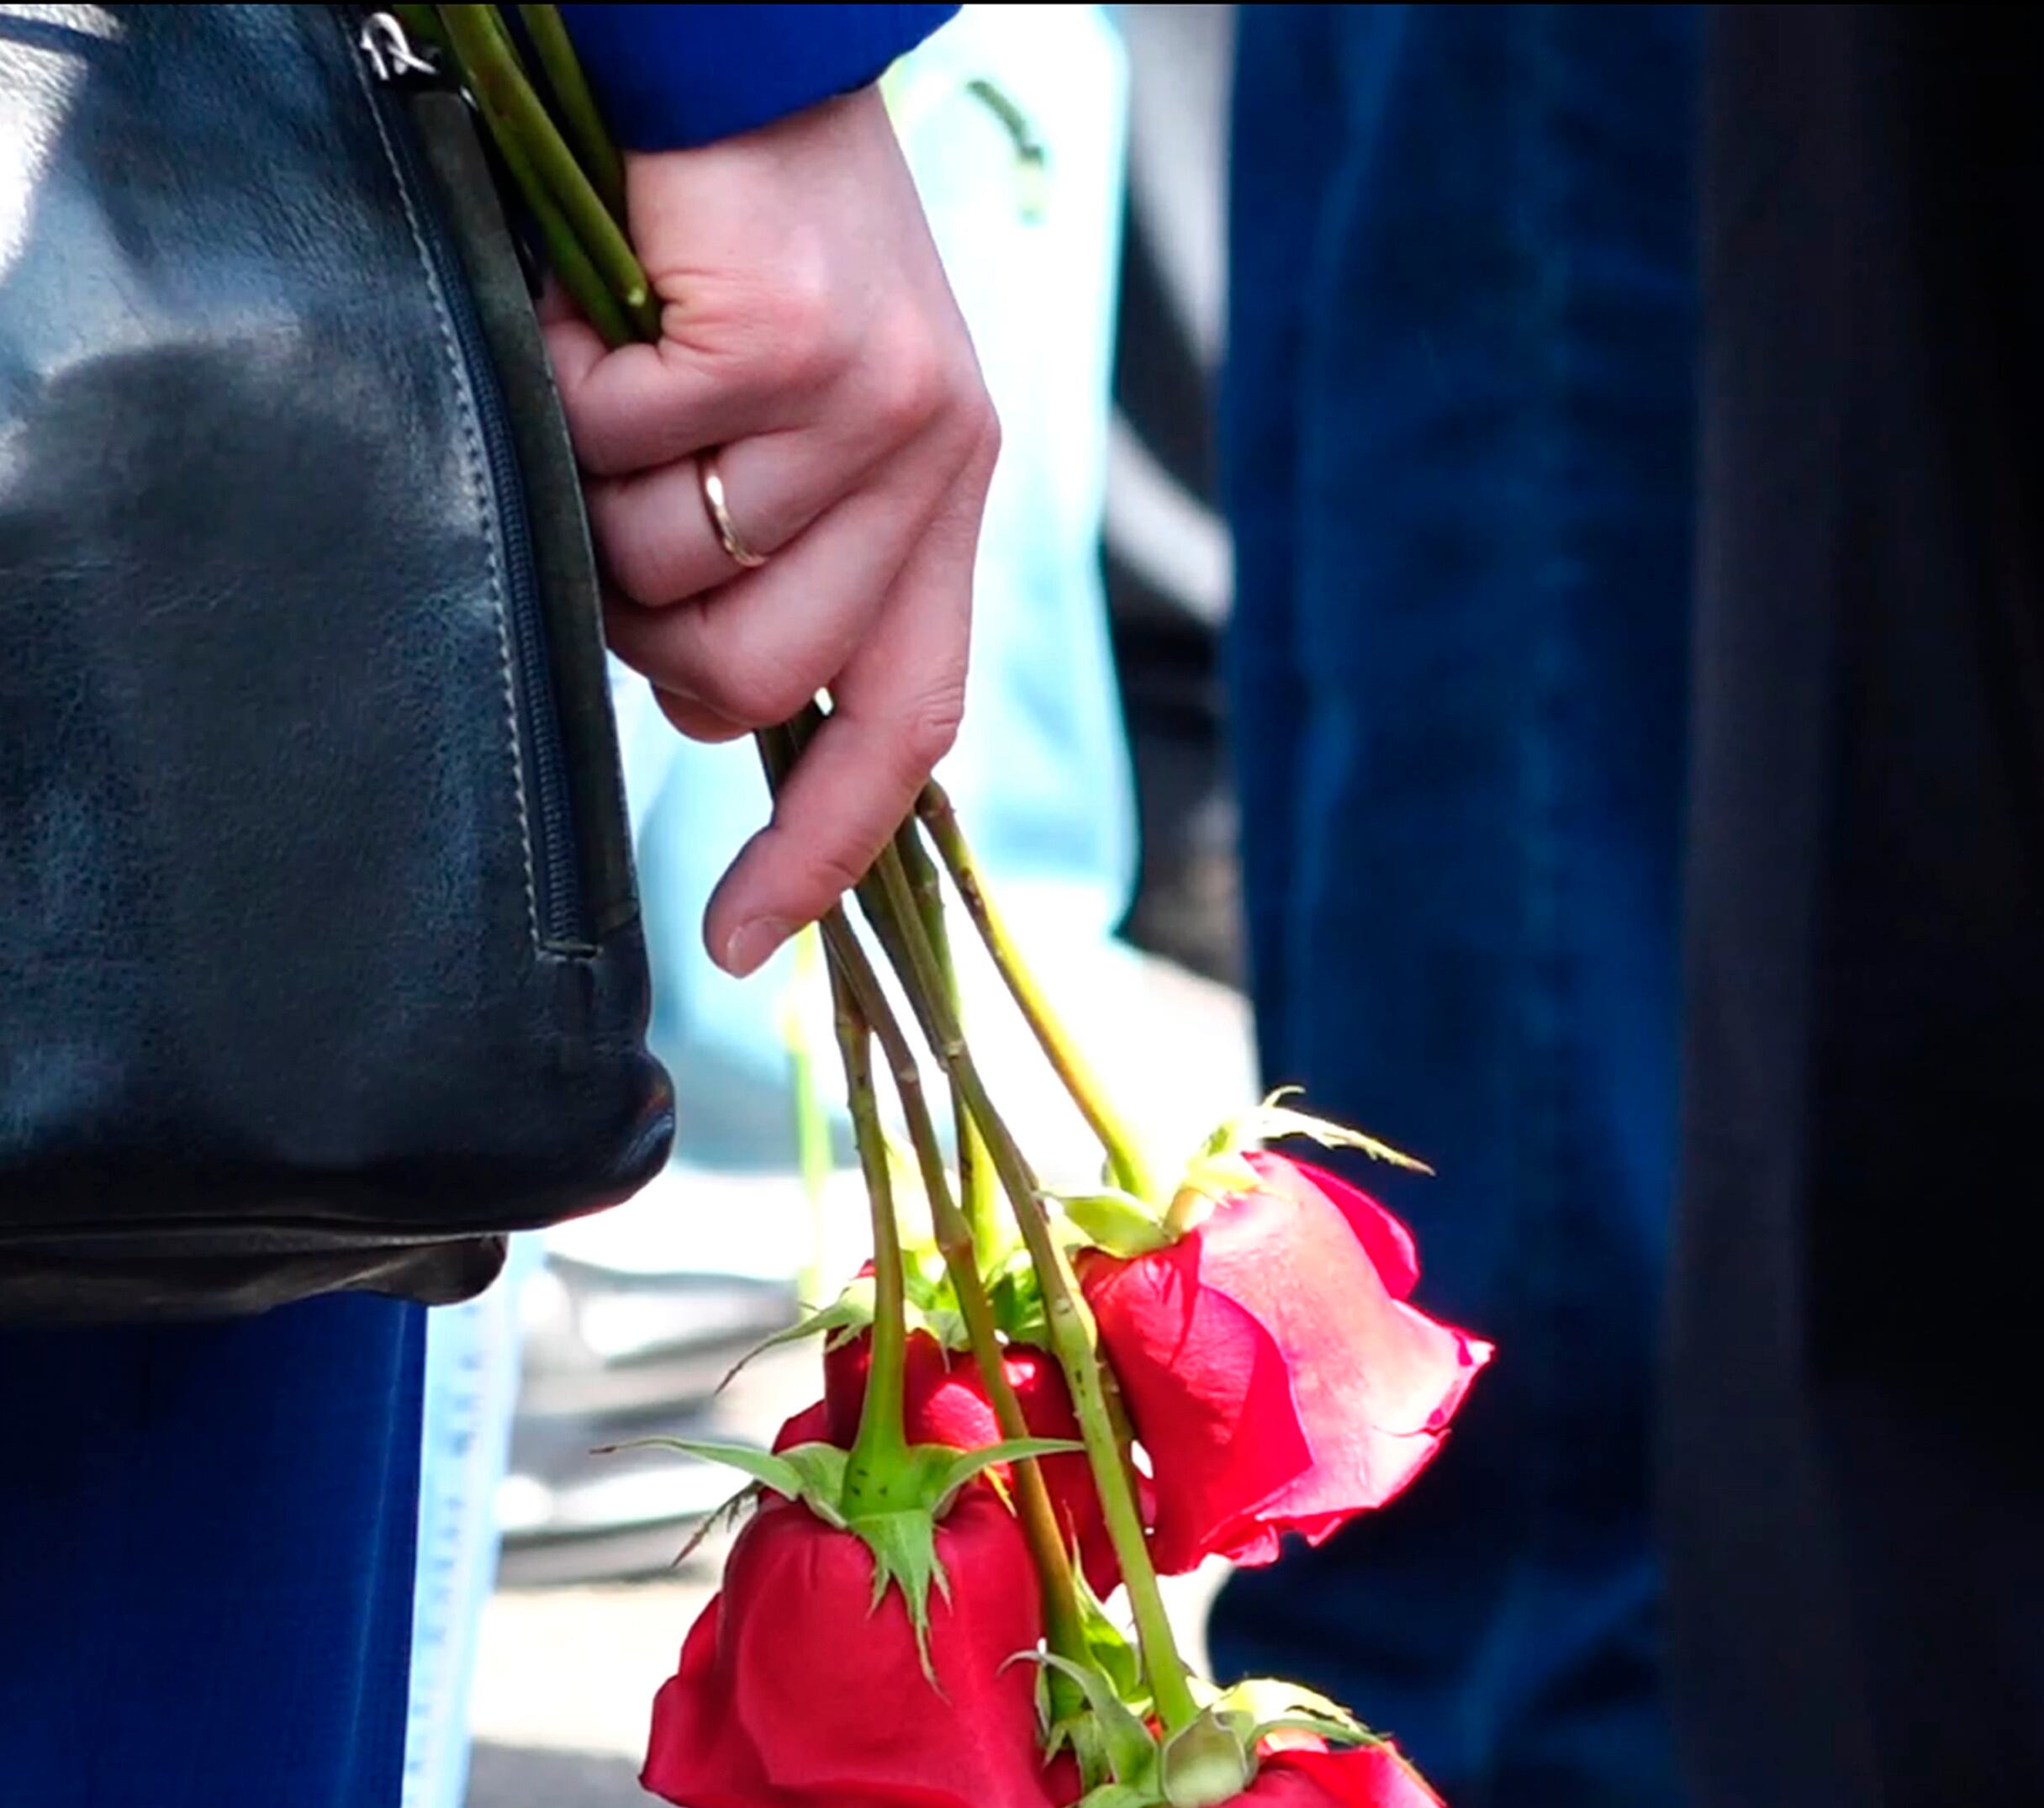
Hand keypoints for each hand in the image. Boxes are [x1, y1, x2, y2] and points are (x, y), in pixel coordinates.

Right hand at [541, 90, 998, 976]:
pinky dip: (566, 378)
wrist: (754, 57)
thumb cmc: (753, 249)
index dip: (820, 851)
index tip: (738, 947)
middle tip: (622, 492)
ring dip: (592, 489)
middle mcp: (929, 472)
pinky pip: (612, 443)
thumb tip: (700, 701)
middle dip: (640, 616)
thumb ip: (785, 552)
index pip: (904, 728)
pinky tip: (605, 310)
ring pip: (660, 571)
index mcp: (942, 507)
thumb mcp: (805, 417)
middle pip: (745, 677)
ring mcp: (871, 413)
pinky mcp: (790, 346)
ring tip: (621, 383)